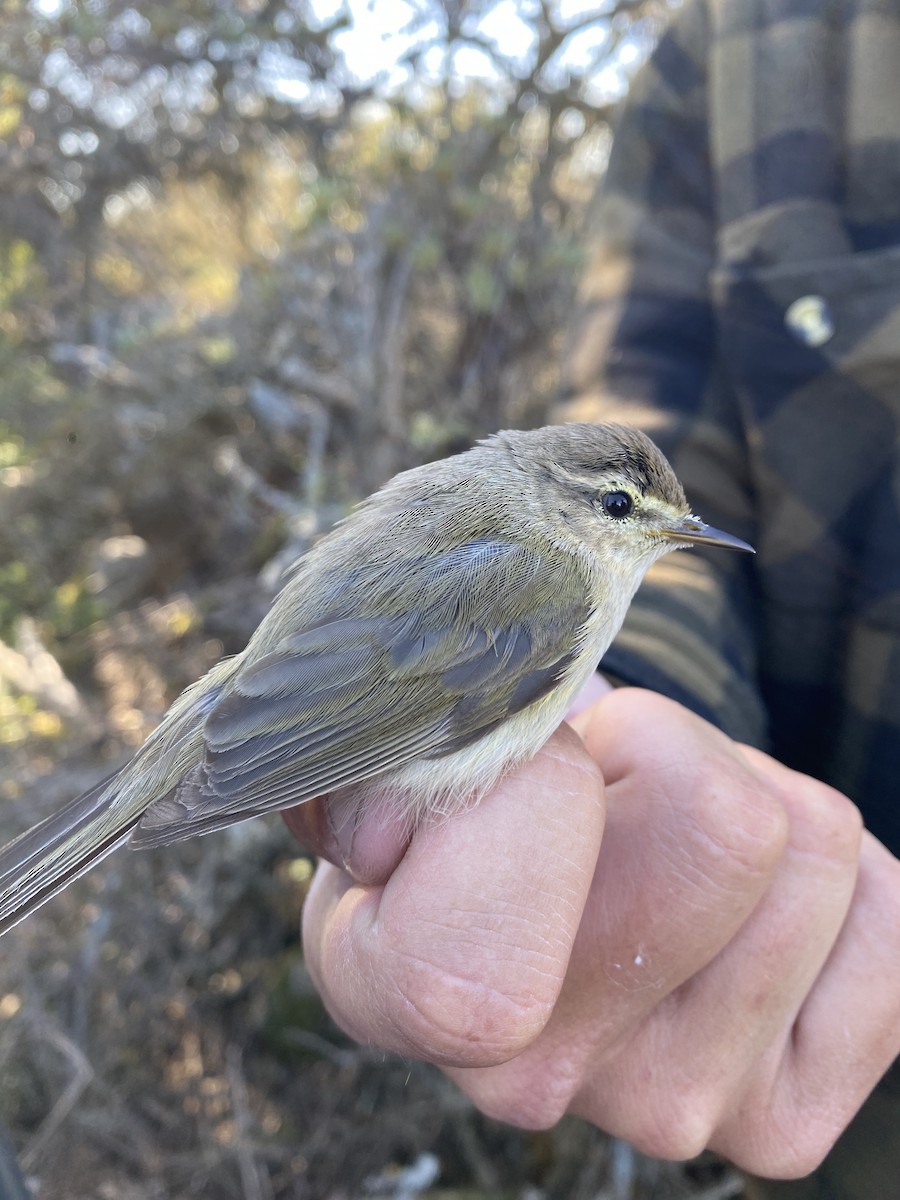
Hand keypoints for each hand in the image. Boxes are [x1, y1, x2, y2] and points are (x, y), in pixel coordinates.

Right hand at [288, 688, 899, 1177]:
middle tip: (614, 776)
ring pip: (814, 847)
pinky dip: (836, 869)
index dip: (540, 787)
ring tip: (663, 824)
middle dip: (680, 749)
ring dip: (750, 791)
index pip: (514, 894)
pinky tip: (742, 890)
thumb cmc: (472, 785)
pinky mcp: (782, 1119)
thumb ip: (417, 735)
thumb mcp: (411, 733)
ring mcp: (665, 1113)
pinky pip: (885, 918)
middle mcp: (523, 1078)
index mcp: (396, 986)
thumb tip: (477, 770)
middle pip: (730, 835)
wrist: (529, 865)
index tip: (523, 761)